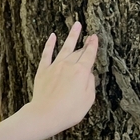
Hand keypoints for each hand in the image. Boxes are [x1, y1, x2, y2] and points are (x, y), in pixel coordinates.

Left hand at [25, 23, 97, 137]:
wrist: (46, 114)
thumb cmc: (69, 111)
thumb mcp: (88, 100)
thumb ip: (90, 84)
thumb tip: (89, 74)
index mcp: (81, 72)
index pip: (89, 55)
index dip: (93, 46)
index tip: (95, 38)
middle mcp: (69, 65)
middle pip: (79, 52)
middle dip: (85, 43)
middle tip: (89, 36)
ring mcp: (55, 66)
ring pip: (65, 47)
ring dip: (71, 36)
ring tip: (76, 25)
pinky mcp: (43, 70)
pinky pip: (47, 53)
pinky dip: (50, 44)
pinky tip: (52, 36)